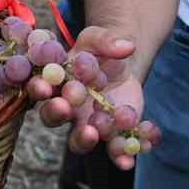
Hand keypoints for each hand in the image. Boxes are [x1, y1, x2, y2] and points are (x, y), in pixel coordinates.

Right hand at [51, 26, 159, 168]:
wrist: (120, 66)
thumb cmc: (98, 51)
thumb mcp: (98, 38)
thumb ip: (106, 40)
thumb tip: (126, 46)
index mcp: (56, 82)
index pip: (41, 88)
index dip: (40, 89)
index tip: (45, 87)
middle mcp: (66, 108)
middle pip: (53, 119)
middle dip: (60, 117)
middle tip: (85, 122)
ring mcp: (86, 125)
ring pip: (82, 140)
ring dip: (99, 135)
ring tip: (123, 118)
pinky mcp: (109, 135)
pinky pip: (115, 149)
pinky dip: (129, 150)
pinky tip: (148, 136)